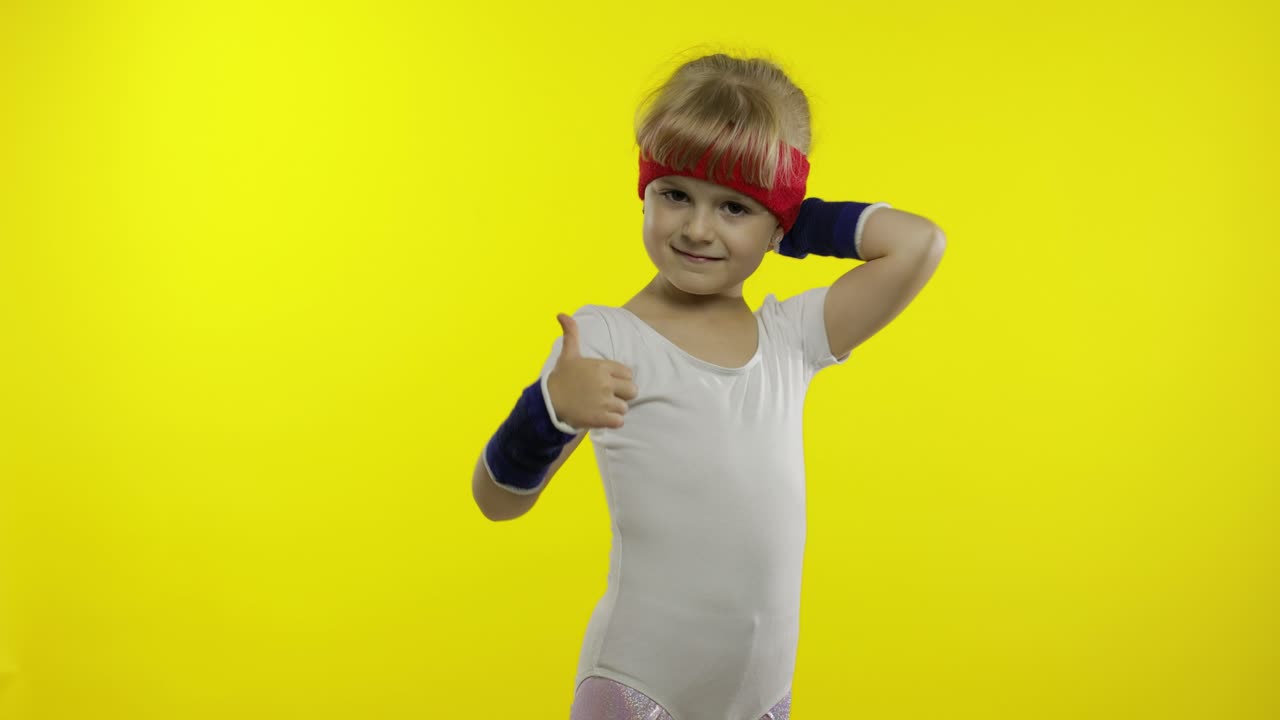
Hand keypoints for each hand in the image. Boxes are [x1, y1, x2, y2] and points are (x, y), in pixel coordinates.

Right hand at [547, 314, 637, 429]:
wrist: (548, 403)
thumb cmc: (560, 378)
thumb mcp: (568, 355)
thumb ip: (571, 334)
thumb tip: (561, 314)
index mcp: (602, 367)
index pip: (628, 373)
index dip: (619, 379)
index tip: (607, 382)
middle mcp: (606, 383)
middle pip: (632, 391)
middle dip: (622, 395)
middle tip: (607, 396)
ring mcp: (604, 402)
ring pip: (624, 407)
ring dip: (615, 409)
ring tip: (600, 407)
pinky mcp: (601, 418)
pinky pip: (619, 421)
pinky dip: (612, 421)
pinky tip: (601, 417)